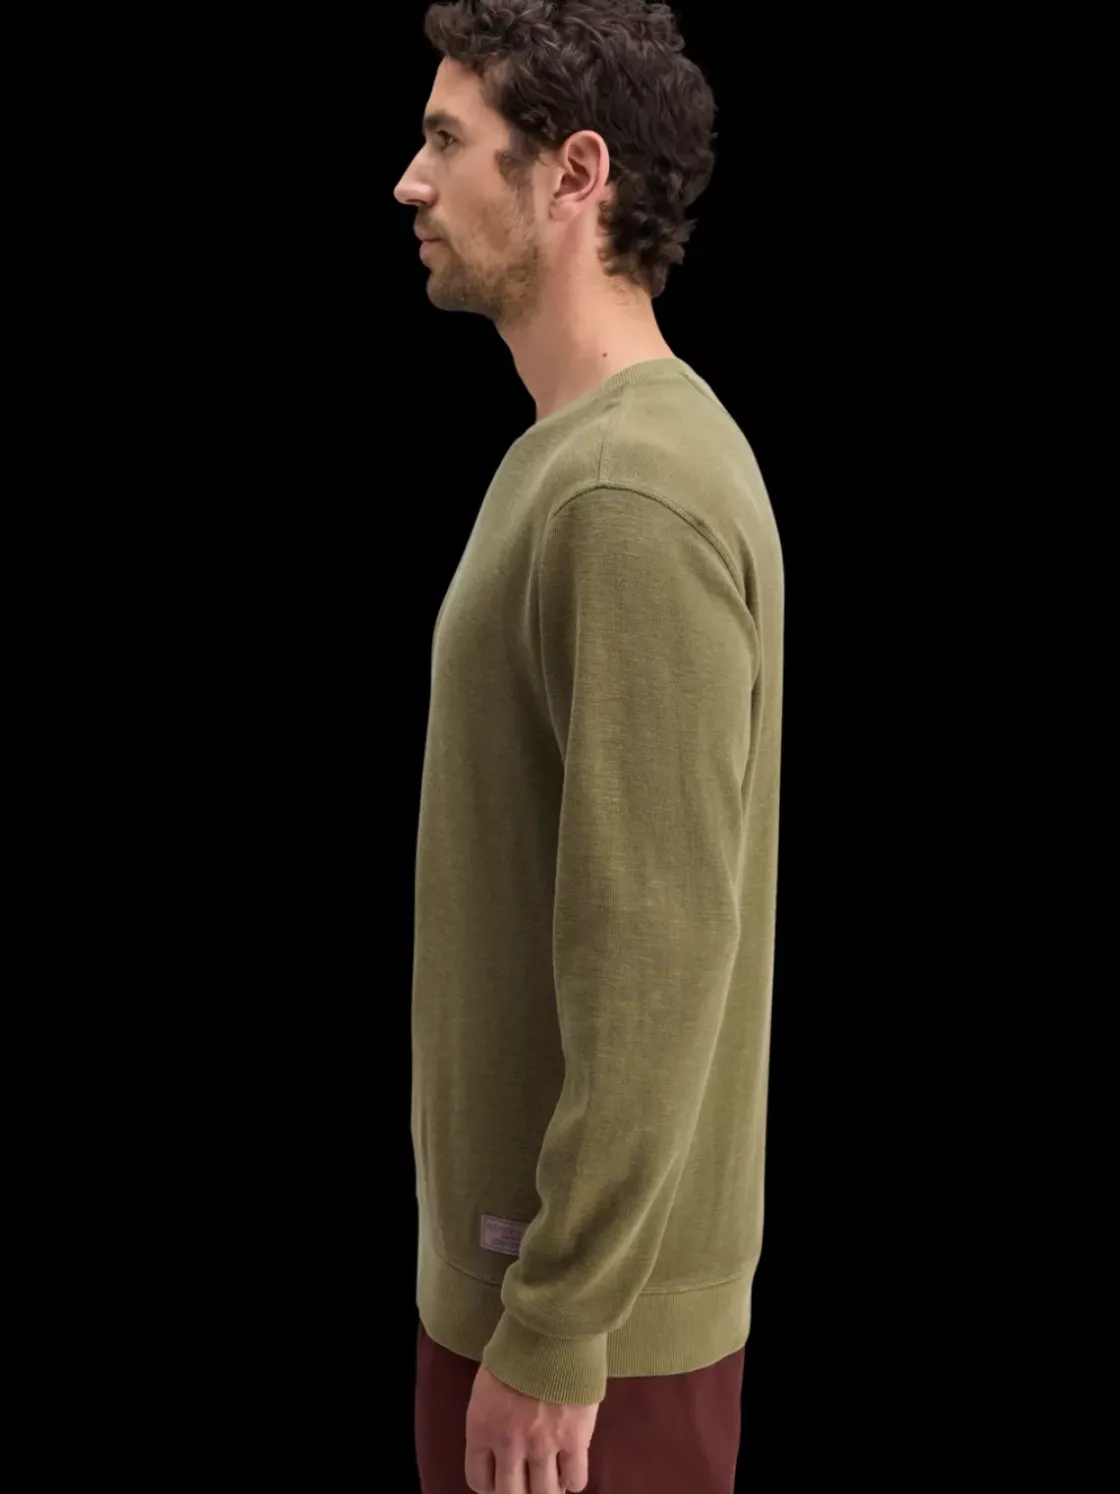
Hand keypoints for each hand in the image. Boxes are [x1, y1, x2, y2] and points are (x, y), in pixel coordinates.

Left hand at [464, 1361, 600, 1493]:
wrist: (551, 1327)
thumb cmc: (517, 1349)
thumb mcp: (486, 1385)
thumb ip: (489, 1420)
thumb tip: (496, 1448)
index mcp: (481, 1427)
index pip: (478, 1480)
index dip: (491, 1484)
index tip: (501, 1477)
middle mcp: (508, 1443)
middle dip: (519, 1492)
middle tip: (528, 1481)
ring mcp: (542, 1444)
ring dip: (547, 1489)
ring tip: (552, 1476)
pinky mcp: (574, 1439)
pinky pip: (575, 1480)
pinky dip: (573, 1478)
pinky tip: (571, 1465)